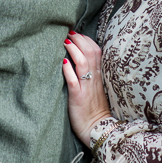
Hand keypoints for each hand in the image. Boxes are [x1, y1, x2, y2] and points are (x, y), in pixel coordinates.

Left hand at [62, 31, 111, 145]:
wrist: (98, 129)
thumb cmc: (94, 109)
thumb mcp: (96, 88)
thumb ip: (91, 74)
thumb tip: (80, 59)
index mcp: (98, 75)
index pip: (96, 50)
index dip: (86, 40)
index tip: (77, 33)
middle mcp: (93, 79)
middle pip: (90, 52)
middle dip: (79, 40)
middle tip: (69, 33)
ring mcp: (86, 88)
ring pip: (83, 63)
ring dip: (74, 50)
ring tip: (65, 41)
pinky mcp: (78, 98)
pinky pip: (74, 81)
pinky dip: (68, 70)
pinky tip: (63, 61)